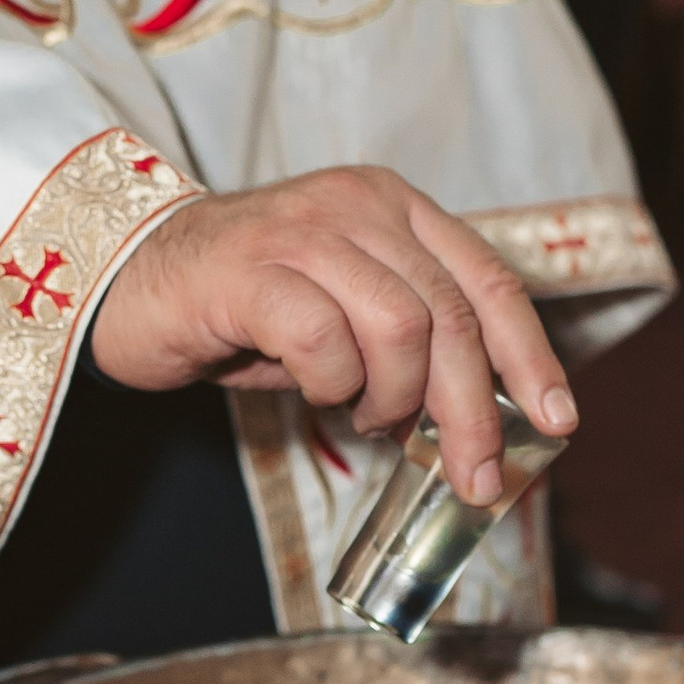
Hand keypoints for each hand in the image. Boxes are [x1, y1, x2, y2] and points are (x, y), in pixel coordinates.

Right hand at [91, 166, 575, 505]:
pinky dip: (331, 384)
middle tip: (469, 477)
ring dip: (391, 396)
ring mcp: (302, 229)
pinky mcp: (250, 268)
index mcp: (391, 206)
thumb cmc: (242, 306)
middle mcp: (356, 205)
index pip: (487, 279)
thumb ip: (410, 340)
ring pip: (402, 327)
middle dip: (472, 410)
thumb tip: (483, 416)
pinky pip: (326, 341)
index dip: (530, 355)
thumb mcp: (343, 311)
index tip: (558, 422)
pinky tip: (312, 389)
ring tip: (360, 413)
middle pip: (451, 315)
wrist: (125, 278)